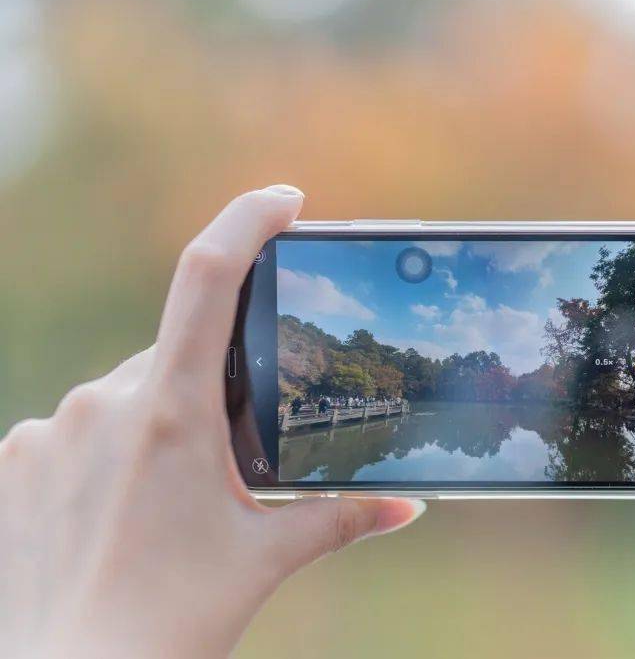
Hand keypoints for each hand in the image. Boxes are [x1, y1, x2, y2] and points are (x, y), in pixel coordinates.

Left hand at [0, 186, 424, 657]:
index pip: (208, 278)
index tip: (284, 200)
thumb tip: (411, 507)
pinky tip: (116, 515)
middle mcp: (104, 404)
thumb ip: (342, 518)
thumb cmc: (175, 618)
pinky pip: (76, 431)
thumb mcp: (266, 557)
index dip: (247, 221)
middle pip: (175, 357)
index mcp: (173, 413)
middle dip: (209, 390)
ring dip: (157, 426)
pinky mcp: (15, 459)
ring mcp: (49, 430)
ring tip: (168, 503)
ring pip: (125, 397)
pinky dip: (107, 453)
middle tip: (229, 457)